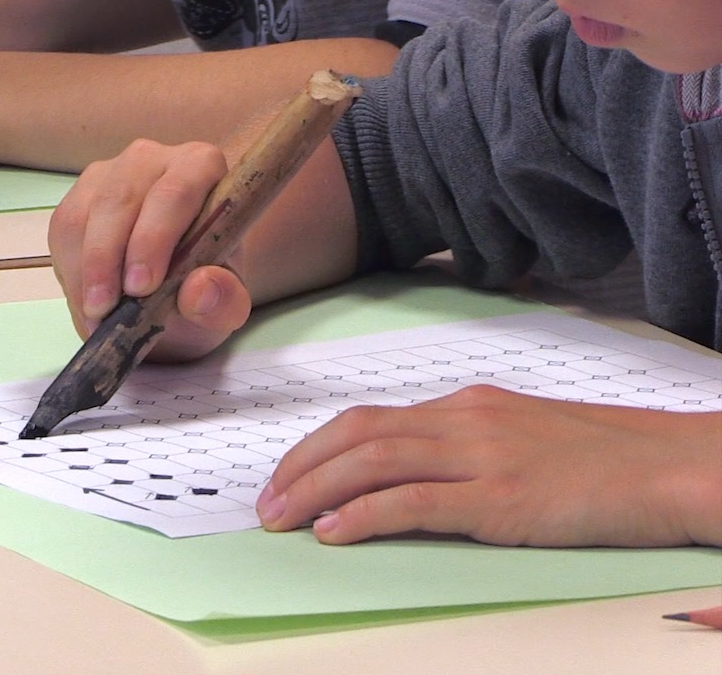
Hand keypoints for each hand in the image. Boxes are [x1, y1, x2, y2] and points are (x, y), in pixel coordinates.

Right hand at [47, 139, 253, 361]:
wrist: (178, 285)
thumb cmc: (205, 284)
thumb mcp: (225, 306)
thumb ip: (223, 301)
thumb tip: (200, 290)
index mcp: (200, 167)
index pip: (175, 192)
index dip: (154, 237)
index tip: (142, 287)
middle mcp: (151, 160)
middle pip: (118, 199)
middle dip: (107, 258)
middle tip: (106, 310)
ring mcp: (108, 174)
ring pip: (82, 215)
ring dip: (84, 271)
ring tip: (96, 316)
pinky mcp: (78, 198)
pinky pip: (63, 231)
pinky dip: (71, 274)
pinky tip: (87, 305)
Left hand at [255, 385, 721, 546]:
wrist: (671, 466)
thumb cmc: (604, 459)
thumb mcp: (522, 437)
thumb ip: (467, 445)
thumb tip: (413, 472)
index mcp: (466, 406)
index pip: (369, 419)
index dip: (317, 447)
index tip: (286, 474)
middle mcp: (464, 421)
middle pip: (357, 435)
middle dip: (301, 467)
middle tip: (266, 502)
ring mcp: (481, 457)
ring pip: (373, 463)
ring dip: (315, 491)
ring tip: (281, 519)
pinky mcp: (501, 498)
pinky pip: (413, 501)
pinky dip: (363, 515)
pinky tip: (333, 532)